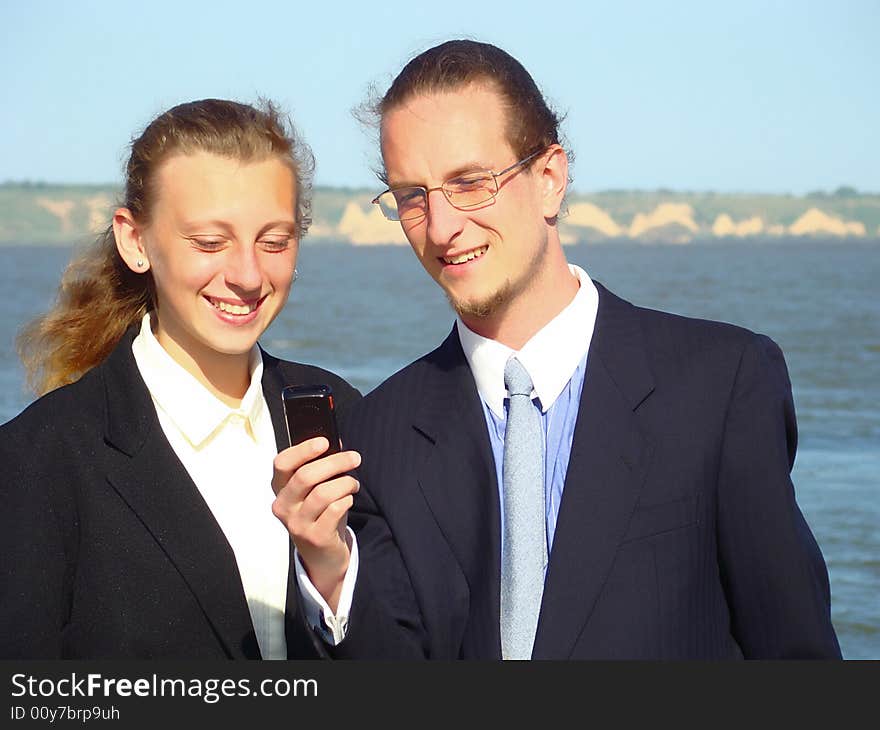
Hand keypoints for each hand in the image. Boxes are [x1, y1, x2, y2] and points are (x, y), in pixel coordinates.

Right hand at [271, 437, 360, 611]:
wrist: (323, 556)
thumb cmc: (320, 514)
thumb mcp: (316, 490)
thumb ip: (322, 466)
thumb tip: (337, 441)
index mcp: (280, 489)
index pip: (282, 463)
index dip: (303, 450)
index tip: (324, 442)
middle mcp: (283, 506)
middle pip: (306, 476)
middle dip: (335, 462)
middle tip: (355, 458)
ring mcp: (296, 524)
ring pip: (323, 493)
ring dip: (345, 483)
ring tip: (354, 484)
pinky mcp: (314, 537)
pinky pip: (334, 510)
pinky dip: (346, 500)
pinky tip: (349, 499)